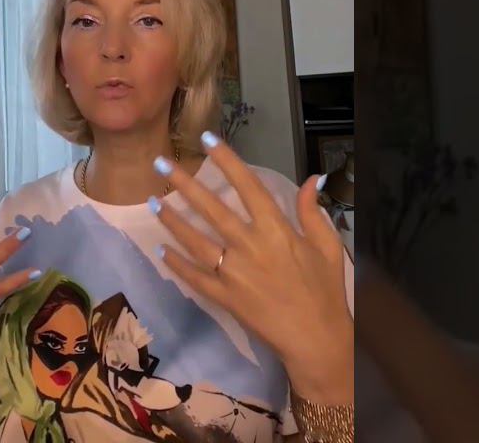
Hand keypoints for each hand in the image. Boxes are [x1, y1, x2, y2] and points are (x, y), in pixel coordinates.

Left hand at [151, 133, 352, 404]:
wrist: (315, 339)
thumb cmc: (324, 290)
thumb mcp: (326, 247)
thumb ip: (313, 211)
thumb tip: (311, 179)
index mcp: (276, 230)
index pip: (247, 186)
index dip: (227, 160)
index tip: (206, 139)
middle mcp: (250, 246)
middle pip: (212, 208)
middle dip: (184, 183)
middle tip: (160, 163)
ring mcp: (233, 273)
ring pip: (195, 240)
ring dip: (172, 220)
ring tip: (152, 200)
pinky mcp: (224, 297)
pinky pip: (194, 277)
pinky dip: (175, 263)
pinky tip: (160, 249)